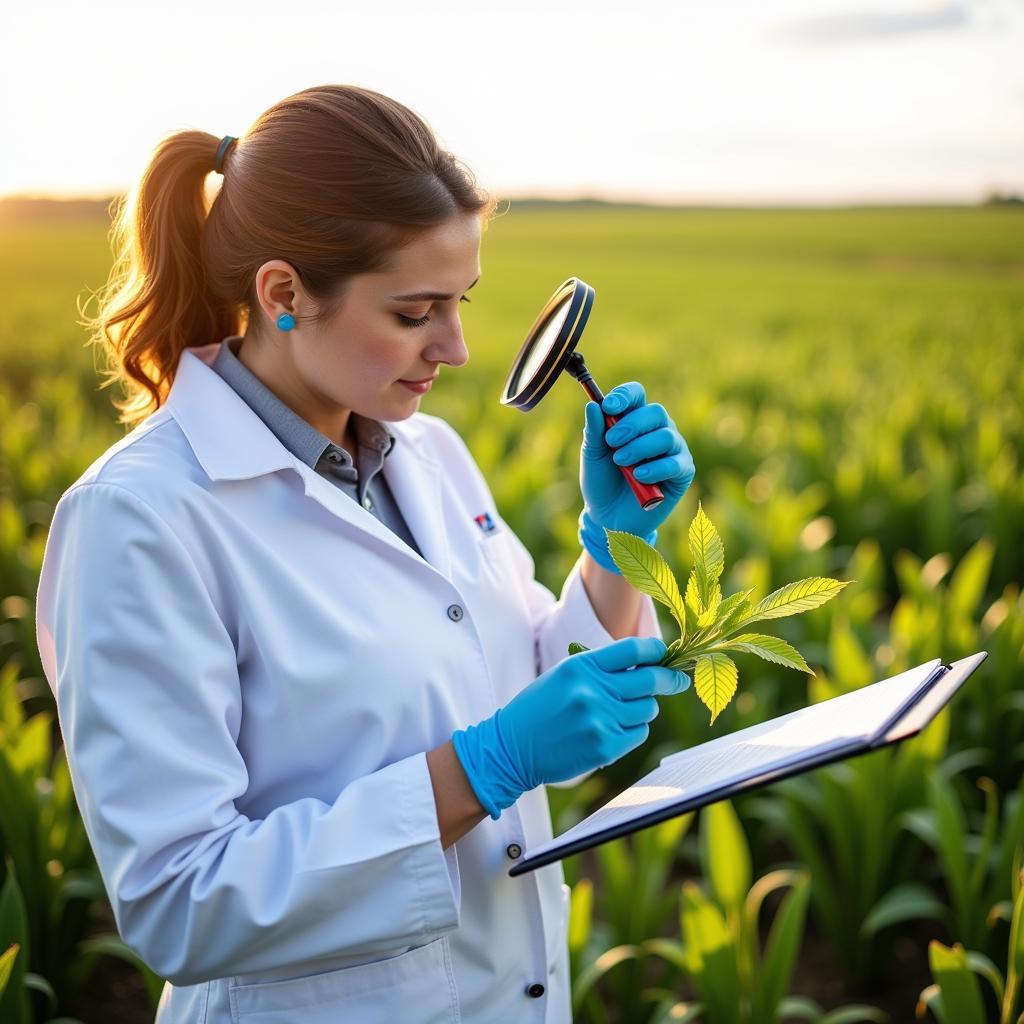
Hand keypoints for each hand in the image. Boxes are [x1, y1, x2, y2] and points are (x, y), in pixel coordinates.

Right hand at [451, 637, 690, 819]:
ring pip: (648, 709)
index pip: (633, 649)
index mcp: (581, 666)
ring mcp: (600, 719)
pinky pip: (639, 732)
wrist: (512, 747)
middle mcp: (593, 690)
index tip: (665, 653)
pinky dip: (633, 730)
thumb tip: (648, 664)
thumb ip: (601, 668)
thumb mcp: (565, 675)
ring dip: (643, 709)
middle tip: (679, 680)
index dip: (656, 650)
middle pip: (651, 679)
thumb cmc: (541, 708)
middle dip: (671, 679)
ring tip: (623, 711)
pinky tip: (614, 729)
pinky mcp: (605, 745)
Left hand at [579, 381, 695, 573]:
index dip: (624, 396)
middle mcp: (658, 430)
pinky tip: (639, 476)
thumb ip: (594, 431)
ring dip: (641, 447)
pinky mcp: (682, 472)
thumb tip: (593, 404)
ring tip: (621, 462)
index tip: (608, 407)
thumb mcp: (593, 456)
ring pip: (666, 436)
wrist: (609, 518)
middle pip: (655, 412)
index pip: (636, 395)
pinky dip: (656, 468)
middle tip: (611, 441)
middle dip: (632, 424)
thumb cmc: (602, 483)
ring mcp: (673, 450)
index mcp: (634, 419)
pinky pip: (675, 463)